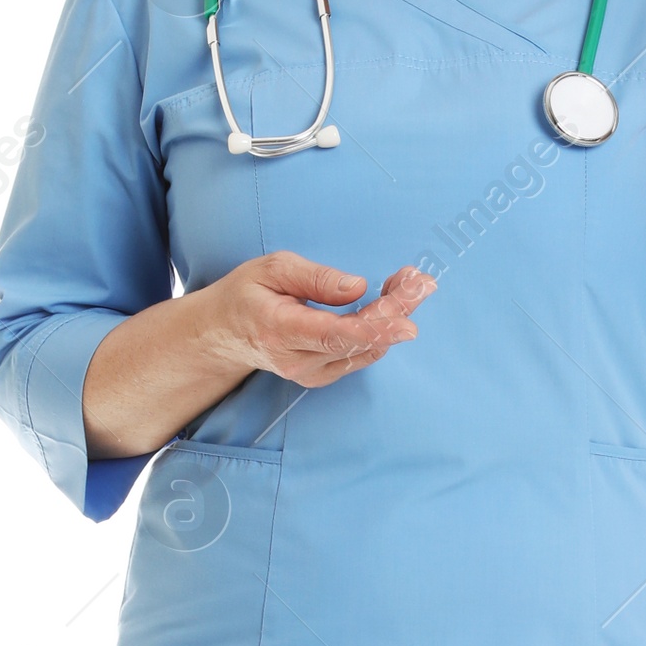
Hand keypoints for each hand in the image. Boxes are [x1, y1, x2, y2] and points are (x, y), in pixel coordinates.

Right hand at [201, 252, 434, 389]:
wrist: (223, 334)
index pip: (337, 335)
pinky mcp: (322, 376)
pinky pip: (360, 355)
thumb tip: (358, 287)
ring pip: (365, 348)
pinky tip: (392, 305)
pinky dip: (382, 330)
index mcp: (281, 330)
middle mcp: (298, 360)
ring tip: (410, 283)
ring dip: (394, 318)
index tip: (408, 312)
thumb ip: (315, 277)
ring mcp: (311, 373)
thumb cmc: (247, 294)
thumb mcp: (273, 269)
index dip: (377, 325)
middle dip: (397, 310)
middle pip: (359, 340)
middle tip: (422, 282)